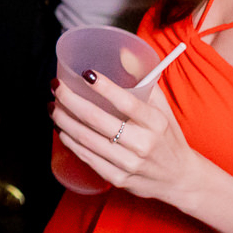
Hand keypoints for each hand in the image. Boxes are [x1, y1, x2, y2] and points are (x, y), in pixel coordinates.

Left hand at [51, 71, 202, 206]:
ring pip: (86, 139)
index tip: (85, 73)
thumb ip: (144, 83)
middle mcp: (143, 143)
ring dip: (63, 120)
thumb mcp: (163, 109)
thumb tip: (123, 54)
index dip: (105, 87)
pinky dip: (69, 141)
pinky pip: (86, 157)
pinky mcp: (118, 178)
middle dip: (70, 100)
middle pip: (97, 120)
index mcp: (156, 123)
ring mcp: (129, 163)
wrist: (179, 178)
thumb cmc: (167, 137)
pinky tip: (61, 128)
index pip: (127, 102)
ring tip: (53, 106)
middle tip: (56, 87)